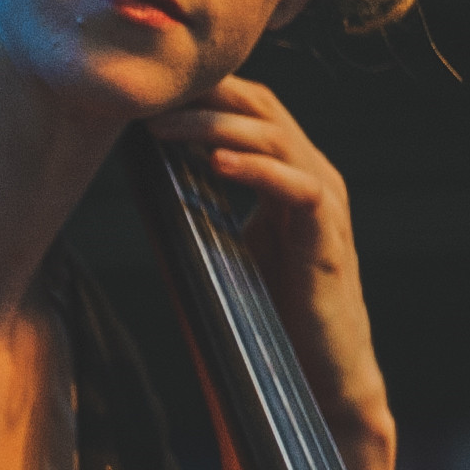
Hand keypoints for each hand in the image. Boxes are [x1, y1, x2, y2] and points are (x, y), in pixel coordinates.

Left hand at [149, 75, 397, 469]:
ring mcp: (326, 204)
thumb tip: (140, 181)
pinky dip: (255, 169)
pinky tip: (214, 162)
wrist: (321, 378)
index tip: (145, 91)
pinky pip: (296, 187)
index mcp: (290, 173)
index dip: (201, 92)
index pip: (250, 108)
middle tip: (145, 100)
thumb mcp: (226, 247)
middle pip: (262, 108)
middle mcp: (314, 176)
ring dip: (215, 126)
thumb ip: (199, 209)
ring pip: (275, 138)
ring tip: (164, 128)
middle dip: (202, 97)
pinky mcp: (328, 238)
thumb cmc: (269, 316)